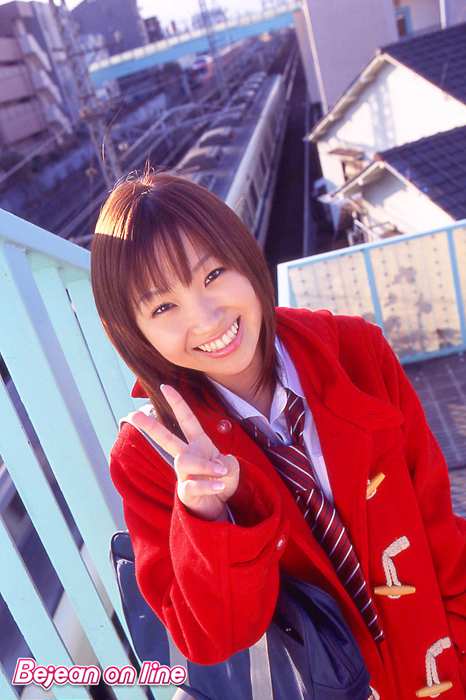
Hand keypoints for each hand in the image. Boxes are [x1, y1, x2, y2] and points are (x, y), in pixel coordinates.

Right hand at [132, 384, 239, 520]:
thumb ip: (227, 464)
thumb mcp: (231, 468)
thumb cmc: (222, 479)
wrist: (218, 505)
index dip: (177, 403)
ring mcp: (184, 473)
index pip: (187, 419)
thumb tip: (218, 466)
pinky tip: (219, 486)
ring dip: (206, 465)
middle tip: (134, 415)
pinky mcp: (185, 491)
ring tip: (221, 472)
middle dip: (151, 426)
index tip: (165, 386)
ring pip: (186, 461)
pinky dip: (209, 485)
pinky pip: (193, 484)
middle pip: (166, 438)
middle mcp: (187, 455)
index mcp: (199, 443)